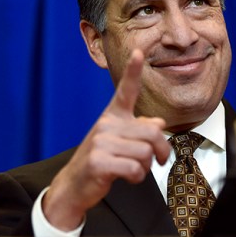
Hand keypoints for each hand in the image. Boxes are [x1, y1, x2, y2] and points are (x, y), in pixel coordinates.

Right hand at [42, 48, 170, 230]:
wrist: (75, 185)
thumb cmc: (102, 161)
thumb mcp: (120, 142)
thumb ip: (139, 131)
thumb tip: (159, 123)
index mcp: (112, 116)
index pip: (125, 90)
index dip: (133, 71)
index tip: (138, 51)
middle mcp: (106, 124)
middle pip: (152, 133)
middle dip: (161, 151)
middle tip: (159, 161)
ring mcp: (100, 142)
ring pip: (145, 152)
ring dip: (146, 167)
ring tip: (134, 169)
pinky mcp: (99, 161)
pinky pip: (135, 169)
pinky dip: (136, 178)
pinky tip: (126, 177)